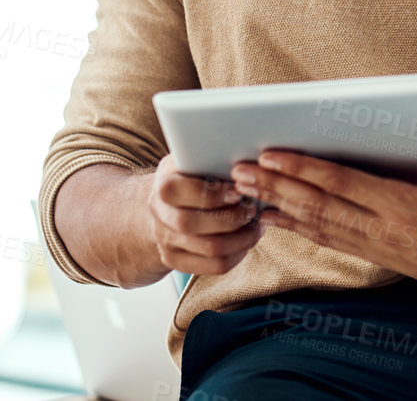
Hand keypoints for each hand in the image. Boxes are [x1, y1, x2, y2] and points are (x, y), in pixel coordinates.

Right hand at [147, 153, 264, 275]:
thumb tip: (245, 150)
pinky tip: (247, 241)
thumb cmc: (190, 176)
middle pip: (192, 224)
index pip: (180, 192)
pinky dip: (237, 255)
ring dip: (241, 239)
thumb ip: (210, 156)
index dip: (212, 194)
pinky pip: (213, 266)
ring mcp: (165, 241)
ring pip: (209, 250)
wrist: (164, 205)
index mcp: (163, 184)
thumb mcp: (192, 160)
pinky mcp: (176, 261)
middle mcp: (159, 215)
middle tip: (253, 209)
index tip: (238, 191)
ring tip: (257, 226)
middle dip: (231, 218)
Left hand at [231, 125, 416, 301]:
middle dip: (277, 187)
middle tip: (239, 172)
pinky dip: (300, 228)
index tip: (274, 155)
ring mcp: (378, 245)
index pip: (344, 184)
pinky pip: (331, 240)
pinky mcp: (379, 255)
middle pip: (320, 205)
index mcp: (406, 207)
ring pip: (318, 224)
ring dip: (279, 206)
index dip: (306, 169)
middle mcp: (384, 228)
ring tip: (246, 191)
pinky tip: (277, 219)